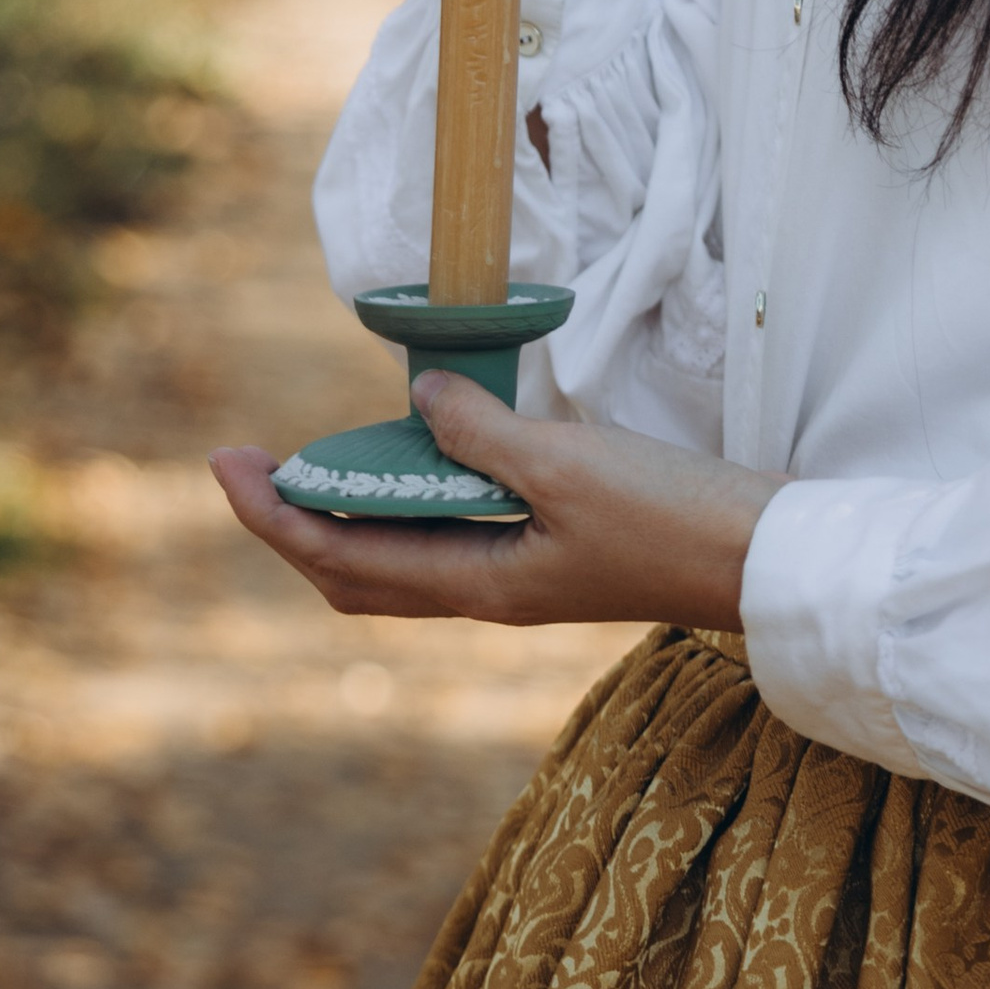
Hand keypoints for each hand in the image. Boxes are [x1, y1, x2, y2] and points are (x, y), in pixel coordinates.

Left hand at [208, 378, 782, 629]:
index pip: (342, 554)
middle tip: (244, 462)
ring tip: (312, 461)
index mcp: (479, 584)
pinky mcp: (550, 556)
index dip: (274, 512)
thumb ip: (483, 434)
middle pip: (355, 572)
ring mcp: (518, 578)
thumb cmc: (670, 516)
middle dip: (290, 521)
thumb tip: (416, 395)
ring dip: (342, 516)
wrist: (761, 559)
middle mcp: (486, 592)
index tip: (227, 463)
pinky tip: (418, 458)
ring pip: (397, 562)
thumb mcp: (568, 463)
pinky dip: (406, 506)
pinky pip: (445, 540)